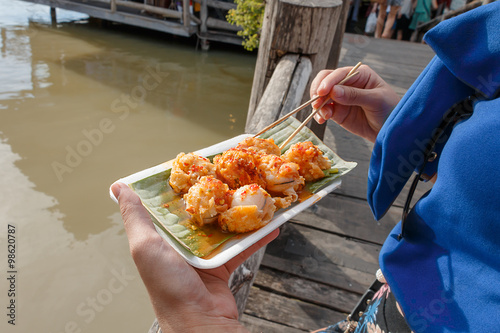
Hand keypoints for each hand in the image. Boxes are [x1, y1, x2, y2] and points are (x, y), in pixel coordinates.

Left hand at [112, 183, 278, 332]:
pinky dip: (257, 235)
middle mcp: (183, 244)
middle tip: (233, 173)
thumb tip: (118, 187)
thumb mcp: (145, 247)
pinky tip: (271, 223)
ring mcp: (205, 254)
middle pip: (201, 212)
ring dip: (240, 212)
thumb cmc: (168, 286)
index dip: (183, 184)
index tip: (198, 163)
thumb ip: (135, 217)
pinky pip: (243, 245)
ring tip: (254, 193)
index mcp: (162, 237)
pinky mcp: (225, 265)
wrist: (199, 323)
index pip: (170, 204)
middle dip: (216, 194)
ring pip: (225, 226)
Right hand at [310, 65, 399, 142]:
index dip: (328, 82)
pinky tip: (322, 120)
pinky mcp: (338, 111)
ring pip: (321, 97)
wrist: (391, 130)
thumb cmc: (390, 109)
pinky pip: (324, 110)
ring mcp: (341, 98)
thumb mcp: (375, 100)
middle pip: (325, 81)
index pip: (338, 74)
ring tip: (324, 116)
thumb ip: (354, 95)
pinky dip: (319, 114)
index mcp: (359, 75)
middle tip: (317, 104)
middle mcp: (347, 84)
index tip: (322, 92)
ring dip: (318, 105)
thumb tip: (333, 91)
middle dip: (318, 91)